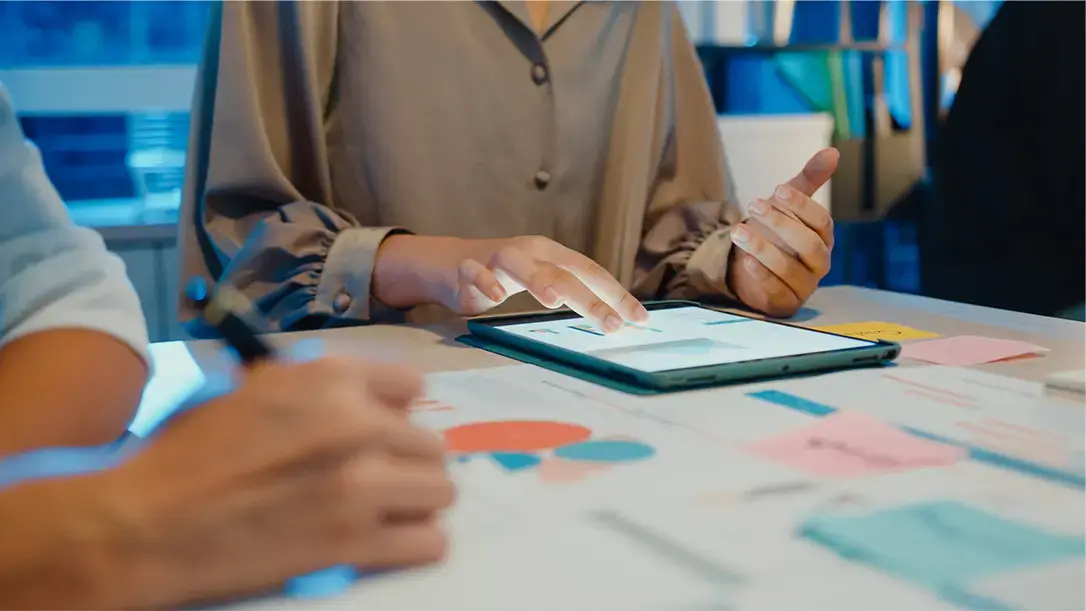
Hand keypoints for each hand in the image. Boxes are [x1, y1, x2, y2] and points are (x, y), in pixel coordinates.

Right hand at [85, 357, 452, 608]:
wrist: (145, 523)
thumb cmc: (188, 454)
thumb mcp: (254, 390)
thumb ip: (317, 390)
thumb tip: (364, 400)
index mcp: (329, 378)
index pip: (412, 386)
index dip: (396, 411)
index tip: (382, 431)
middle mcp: (356, 423)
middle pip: (429, 443)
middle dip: (406, 462)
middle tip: (378, 480)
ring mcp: (360, 484)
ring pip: (440, 491)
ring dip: (418, 503)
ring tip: (389, 513)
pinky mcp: (355, 542)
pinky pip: (429, 543)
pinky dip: (417, 545)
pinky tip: (392, 543)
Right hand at [375, 234, 648, 331]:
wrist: (447, 264)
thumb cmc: (502, 277)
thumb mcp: (540, 283)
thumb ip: (569, 295)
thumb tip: (614, 319)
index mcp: (552, 255)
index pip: (591, 272)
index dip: (616, 294)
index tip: (640, 319)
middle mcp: (529, 252)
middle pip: (564, 273)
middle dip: (590, 299)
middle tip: (611, 325)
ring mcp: (496, 257)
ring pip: (521, 265)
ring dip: (538, 280)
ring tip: (554, 301)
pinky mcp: (466, 268)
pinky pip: (475, 273)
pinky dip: (485, 282)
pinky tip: (494, 296)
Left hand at [729, 148, 837, 316]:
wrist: (749, 267)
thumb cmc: (774, 234)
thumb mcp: (787, 206)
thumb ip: (808, 181)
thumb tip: (833, 152)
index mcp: (823, 237)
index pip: (822, 221)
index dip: (801, 204)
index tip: (777, 189)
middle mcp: (818, 262)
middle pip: (809, 245)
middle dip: (782, 224)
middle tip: (755, 204)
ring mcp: (803, 285)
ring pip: (790, 268)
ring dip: (763, 248)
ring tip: (738, 231)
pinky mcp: (784, 302)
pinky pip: (776, 290)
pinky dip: (761, 275)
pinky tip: (745, 261)